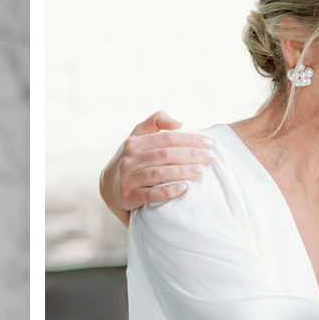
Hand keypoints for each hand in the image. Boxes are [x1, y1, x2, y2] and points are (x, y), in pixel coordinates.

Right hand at [99, 111, 214, 225]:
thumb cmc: (131, 159)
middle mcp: (129, 159)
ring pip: (159, 173)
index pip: (166, 138)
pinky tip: (184, 188)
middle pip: (164, 154)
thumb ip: (155, 123)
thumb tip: (179, 122)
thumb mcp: (138, 137)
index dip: (189, 139)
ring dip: (182, 172)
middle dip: (190, 155)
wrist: (109, 187)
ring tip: (200, 171)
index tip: (208, 143)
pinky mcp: (129, 197)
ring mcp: (128, 178)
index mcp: (135, 142)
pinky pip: (151, 194)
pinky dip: (168, 191)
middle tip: (209, 157)